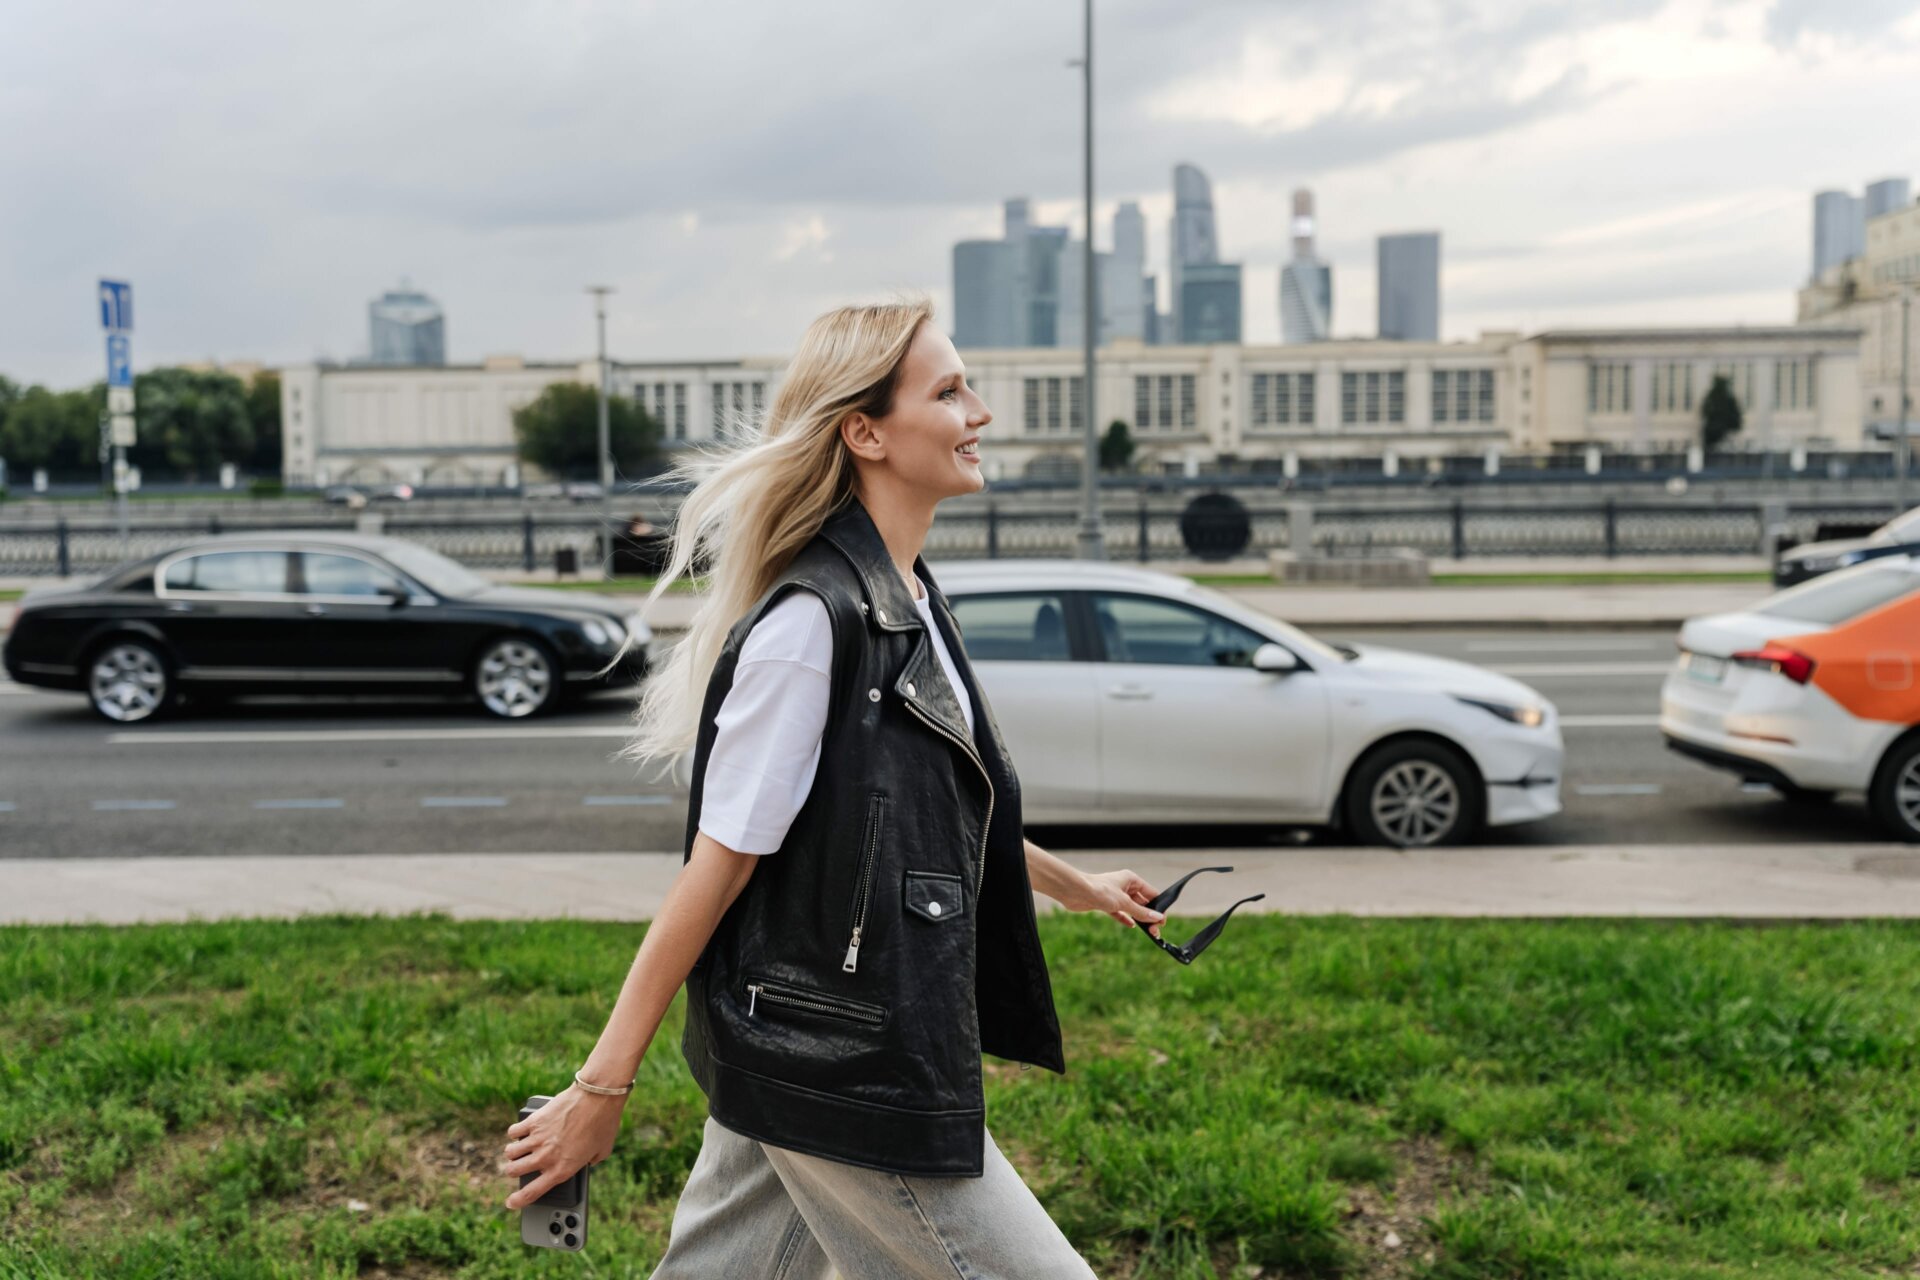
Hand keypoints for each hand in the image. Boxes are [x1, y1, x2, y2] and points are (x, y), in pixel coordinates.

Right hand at [501, 1085, 625, 1209]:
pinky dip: (515, 1133)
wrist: (598, 1096)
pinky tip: (519, 1132)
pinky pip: (514, 1132)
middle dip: (514, 1171)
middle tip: (517, 1168)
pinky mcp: (534, 1120)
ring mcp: (537, 1138)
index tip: (511, 1203)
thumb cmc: (604, 1123)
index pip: (532, 1192)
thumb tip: (587, 1159)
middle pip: (514, 1171)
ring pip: (511, 1153)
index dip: (518, 1201)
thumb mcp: (602, 1151)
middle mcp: (546, 1157)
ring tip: (518, 1150)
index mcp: (562, 1169)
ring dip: (513, 1153)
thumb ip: (590, 1161)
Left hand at [1063, 869, 1164, 938]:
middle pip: (1142, 902)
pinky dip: (1126, 919)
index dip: (1158, 906)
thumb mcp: (1124, 903)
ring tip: (1148, 931)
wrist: (1075, 892)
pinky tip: (1132, 926)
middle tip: (1155, 930)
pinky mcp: (1106, 903)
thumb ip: (1141, 912)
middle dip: (1149, 915)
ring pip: (1132, 908)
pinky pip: (1120, 912)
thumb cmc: (1099, 890)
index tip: (1162, 920)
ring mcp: (1115, 895)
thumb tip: (1157, 917)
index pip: (1151, 893)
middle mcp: (1124, 886)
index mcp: (1131, 879)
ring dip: (1139, 919)